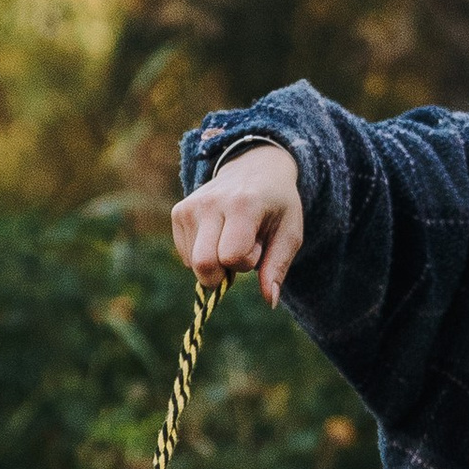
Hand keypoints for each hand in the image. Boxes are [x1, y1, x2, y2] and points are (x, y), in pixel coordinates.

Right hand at [172, 142, 303, 305]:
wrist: (255, 167)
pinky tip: (218, 234)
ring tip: (231, 237)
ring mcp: (190, 206)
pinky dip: (203, 254)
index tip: (258, 246)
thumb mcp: (289, 233)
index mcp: (242, 205)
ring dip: (215, 262)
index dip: (246, 262)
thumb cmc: (277, 204)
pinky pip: (186, 255)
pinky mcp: (178, 212)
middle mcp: (210, 203)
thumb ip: (278, 267)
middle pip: (204, 265)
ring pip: (193, 263)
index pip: (231, 257)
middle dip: (224, 273)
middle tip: (241, 252)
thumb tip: (270, 301)